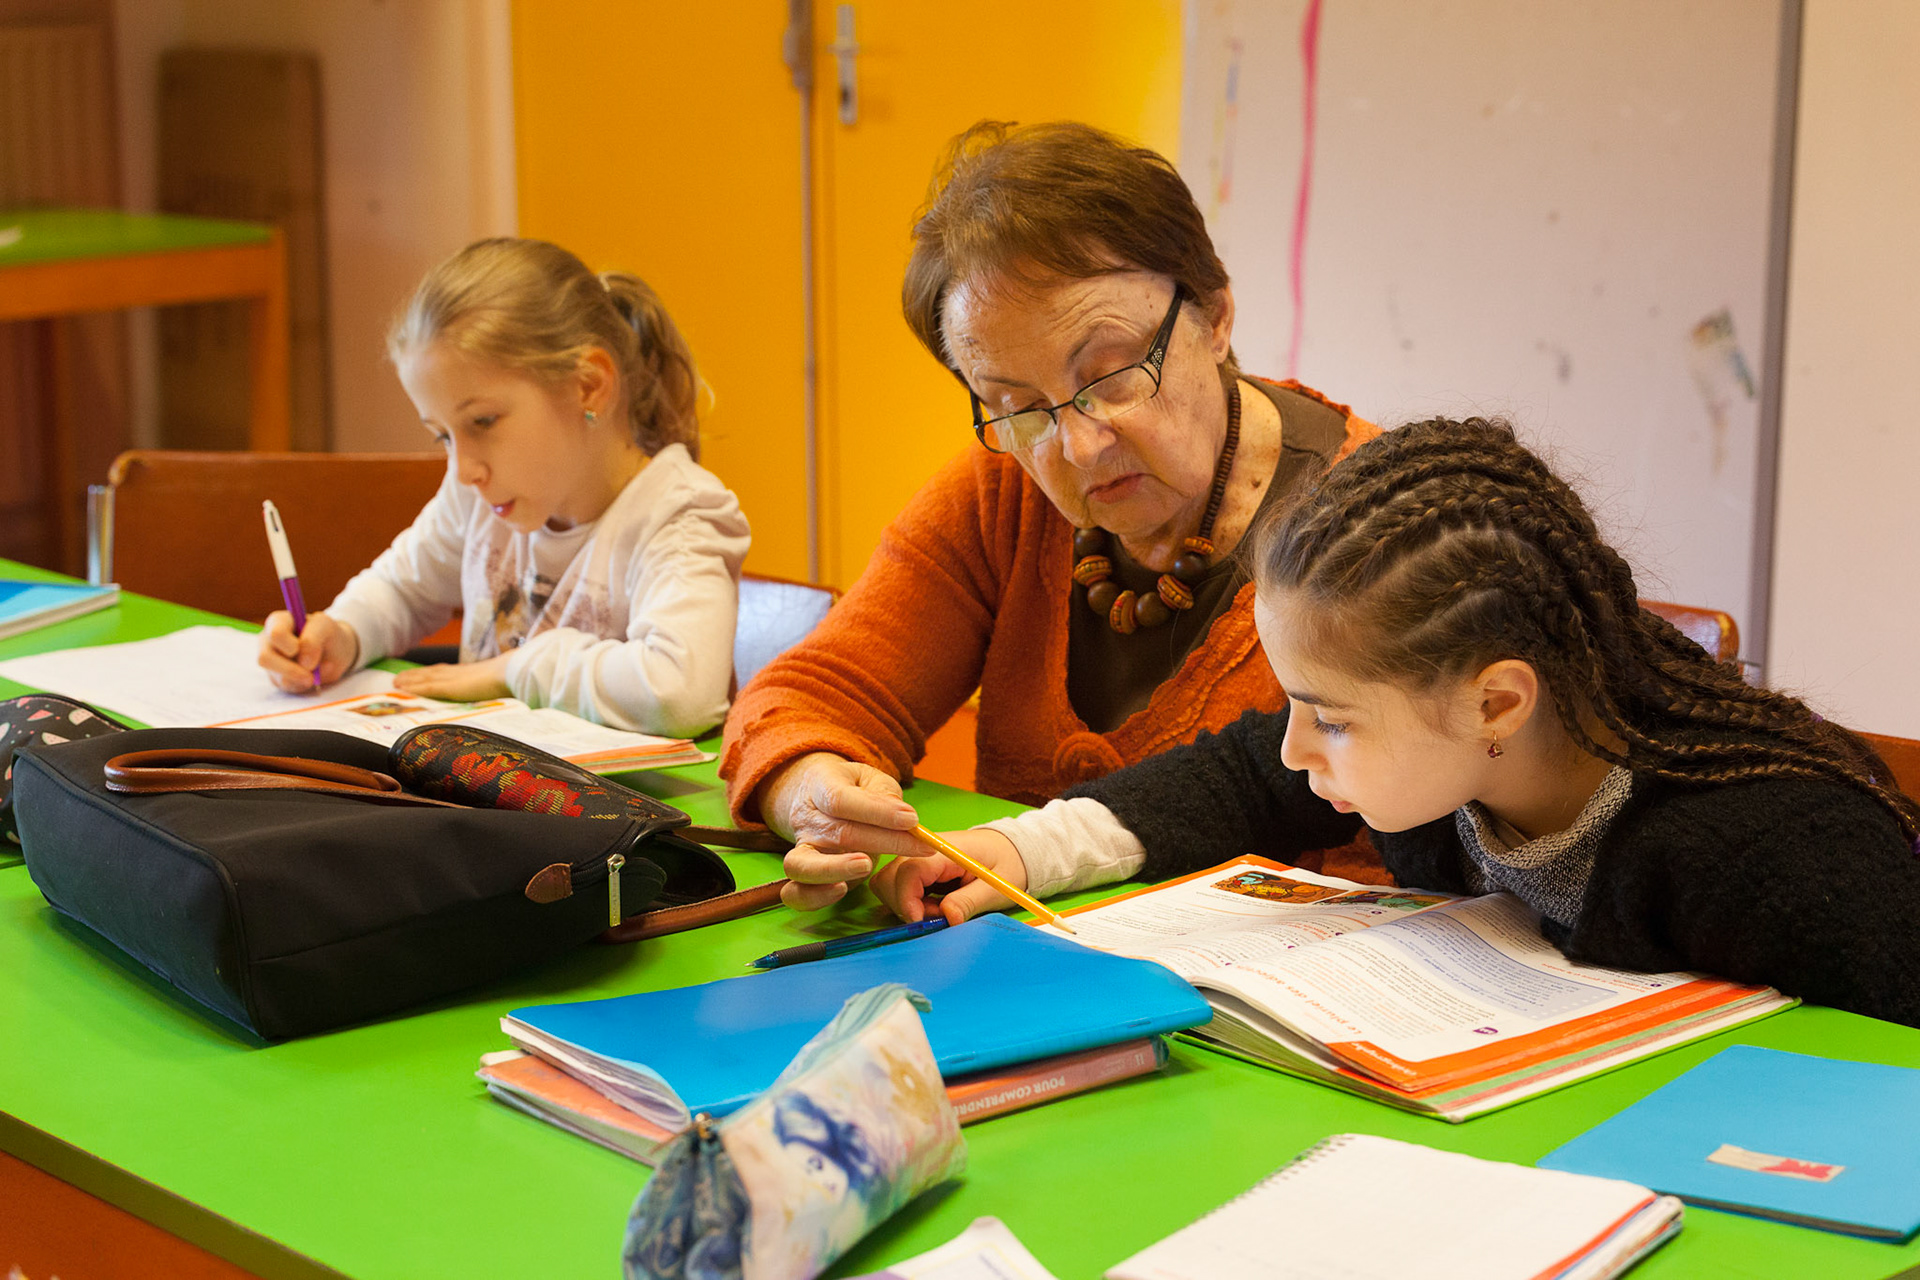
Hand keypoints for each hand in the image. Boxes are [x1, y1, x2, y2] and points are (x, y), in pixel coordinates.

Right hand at [259, 611, 359, 692]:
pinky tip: (312, 677)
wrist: (335, 652)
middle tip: (310, 676)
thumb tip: (304, 663)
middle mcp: (268, 641)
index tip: (300, 649)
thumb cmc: (327, 634)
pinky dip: (303, 685)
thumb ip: (313, 639)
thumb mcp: (326, 627)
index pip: (275, 634)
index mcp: (278, 622)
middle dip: (290, 669)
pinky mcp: (278, 678)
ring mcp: (271, 661)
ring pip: (277, 676)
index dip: (289, 645)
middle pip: (265, 658)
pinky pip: (287, 686)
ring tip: (316, 674)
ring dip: (300, 678)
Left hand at [392, 654, 512, 701]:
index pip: (450, 672)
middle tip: (401, 678)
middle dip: (417, 676)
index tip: (425, 674)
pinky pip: (427, 688)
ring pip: (426, 679)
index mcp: (474, 673)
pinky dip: (414, 688)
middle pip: (434, 673)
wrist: (514, 673)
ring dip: (410, 680)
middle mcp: (460, 673)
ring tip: (396, 683)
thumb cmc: (515, 678)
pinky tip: (402, 689)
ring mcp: (454, 679)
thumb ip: (501, 687)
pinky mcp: (450, 687)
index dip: (436, 673)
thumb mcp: (507, 684)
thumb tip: (508, 691)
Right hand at [764, 752, 925, 910]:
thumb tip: (904, 819)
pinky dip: (815, 897)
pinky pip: (796, 893)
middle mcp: (807, 817)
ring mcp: (802, 847)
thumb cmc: (850, 788)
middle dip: (884, 842)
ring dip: (837, 869)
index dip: (877, 811)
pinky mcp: (802, 874)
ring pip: (803, 865)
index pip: (842, 799)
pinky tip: (842, 889)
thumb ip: (885, 795)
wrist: (812, 796)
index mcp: (822, 784)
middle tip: (920, 847)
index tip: (911, 820)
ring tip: (866, 867)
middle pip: (839, 833)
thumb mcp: (869, 778)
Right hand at [870, 828, 1029, 925]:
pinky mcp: (916, 868)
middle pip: (889, 878)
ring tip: (937, 911)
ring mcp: (916, 858)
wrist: (1010, 849)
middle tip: (936, 917)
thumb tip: (947, 918)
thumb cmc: (1006, 864)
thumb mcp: (996, 887)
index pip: (909, 871)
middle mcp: (923, 851)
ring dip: (906, 905)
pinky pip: (897, 887)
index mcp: (944, 850)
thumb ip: (970, 900)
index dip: (908, 901)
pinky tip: (932, 906)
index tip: (921, 922)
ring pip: (888, 884)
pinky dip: (909, 902)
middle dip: (906, 905)